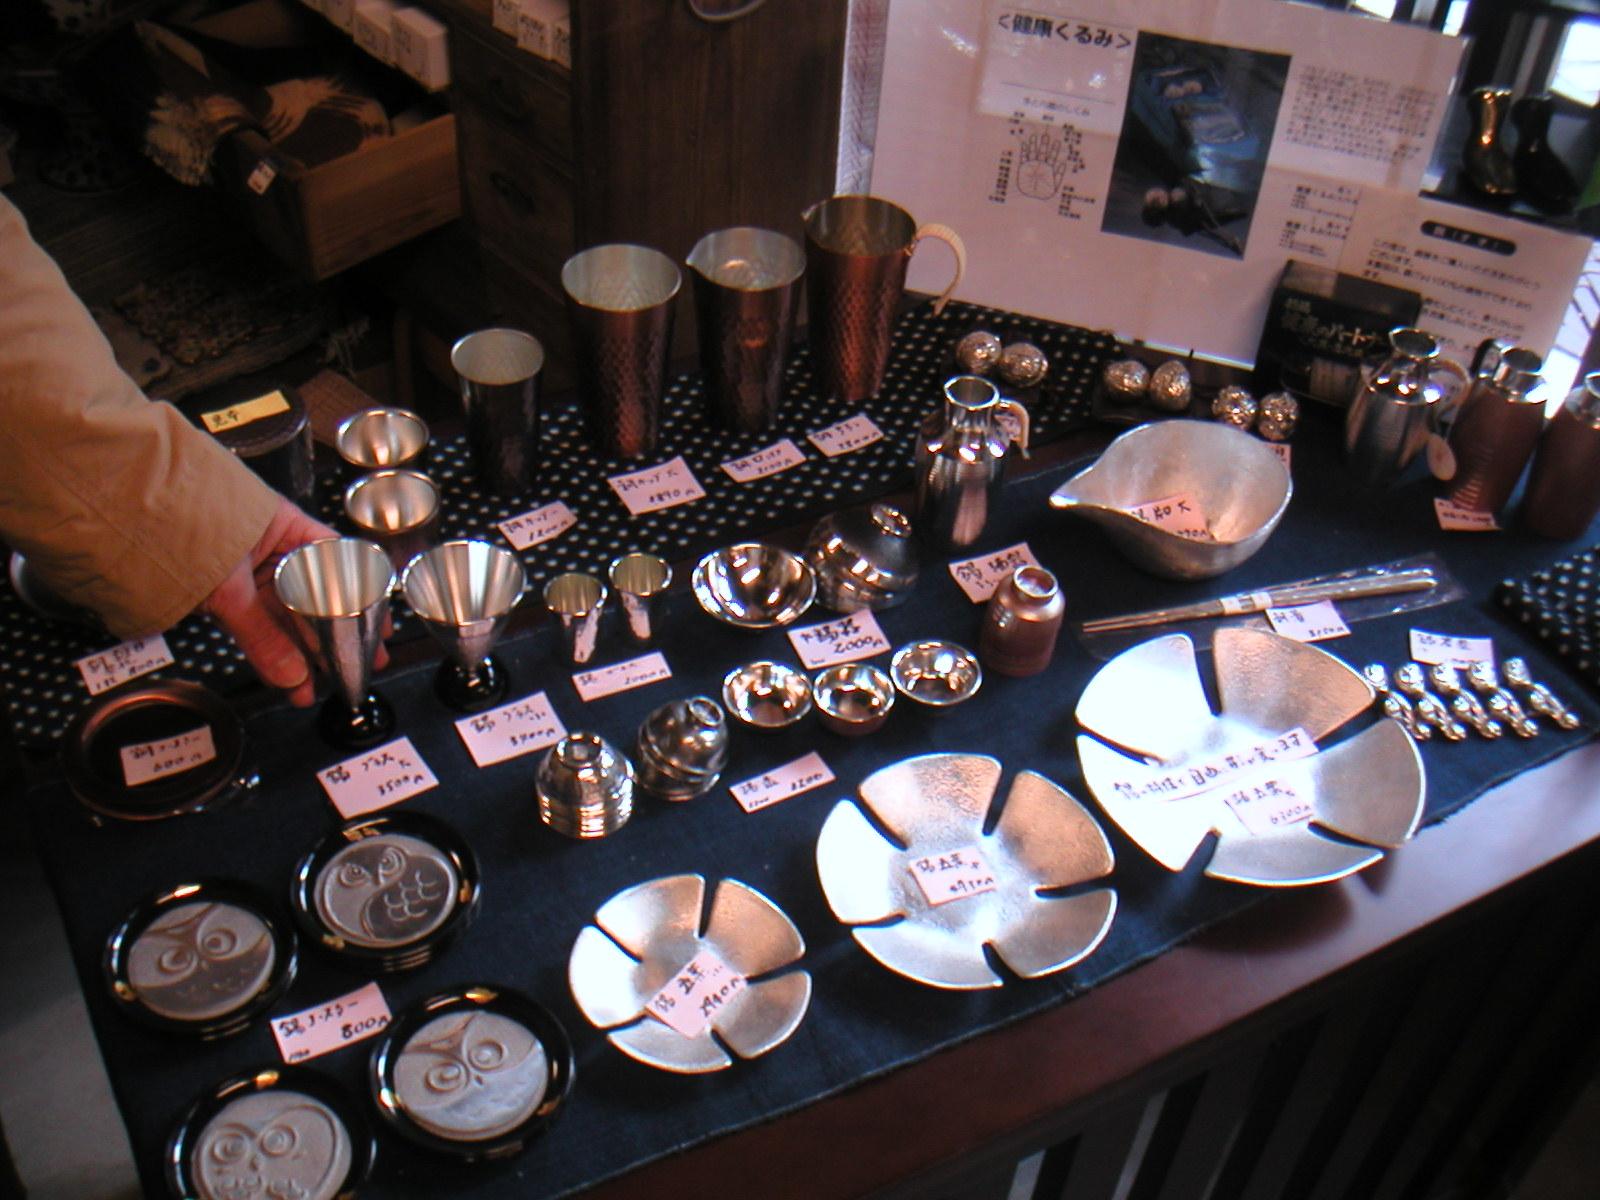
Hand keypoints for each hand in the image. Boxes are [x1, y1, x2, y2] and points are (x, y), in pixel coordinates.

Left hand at [200, 496, 387, 706]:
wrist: (123, 514)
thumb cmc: (179, 522)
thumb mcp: (230, 584)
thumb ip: (261, 634)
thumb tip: (292, 676)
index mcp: (288, 530)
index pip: (339, 566)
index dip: (362, 599)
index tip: (377, 628)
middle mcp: (273, 552)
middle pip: (316, 600)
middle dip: (335, 638)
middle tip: (358, 667)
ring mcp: (250, 576)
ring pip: (287, 619)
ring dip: (302, 655)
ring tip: (317, 688)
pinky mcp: (227, 598)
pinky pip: (259, 629)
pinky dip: (271, 654)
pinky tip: (286, 678)